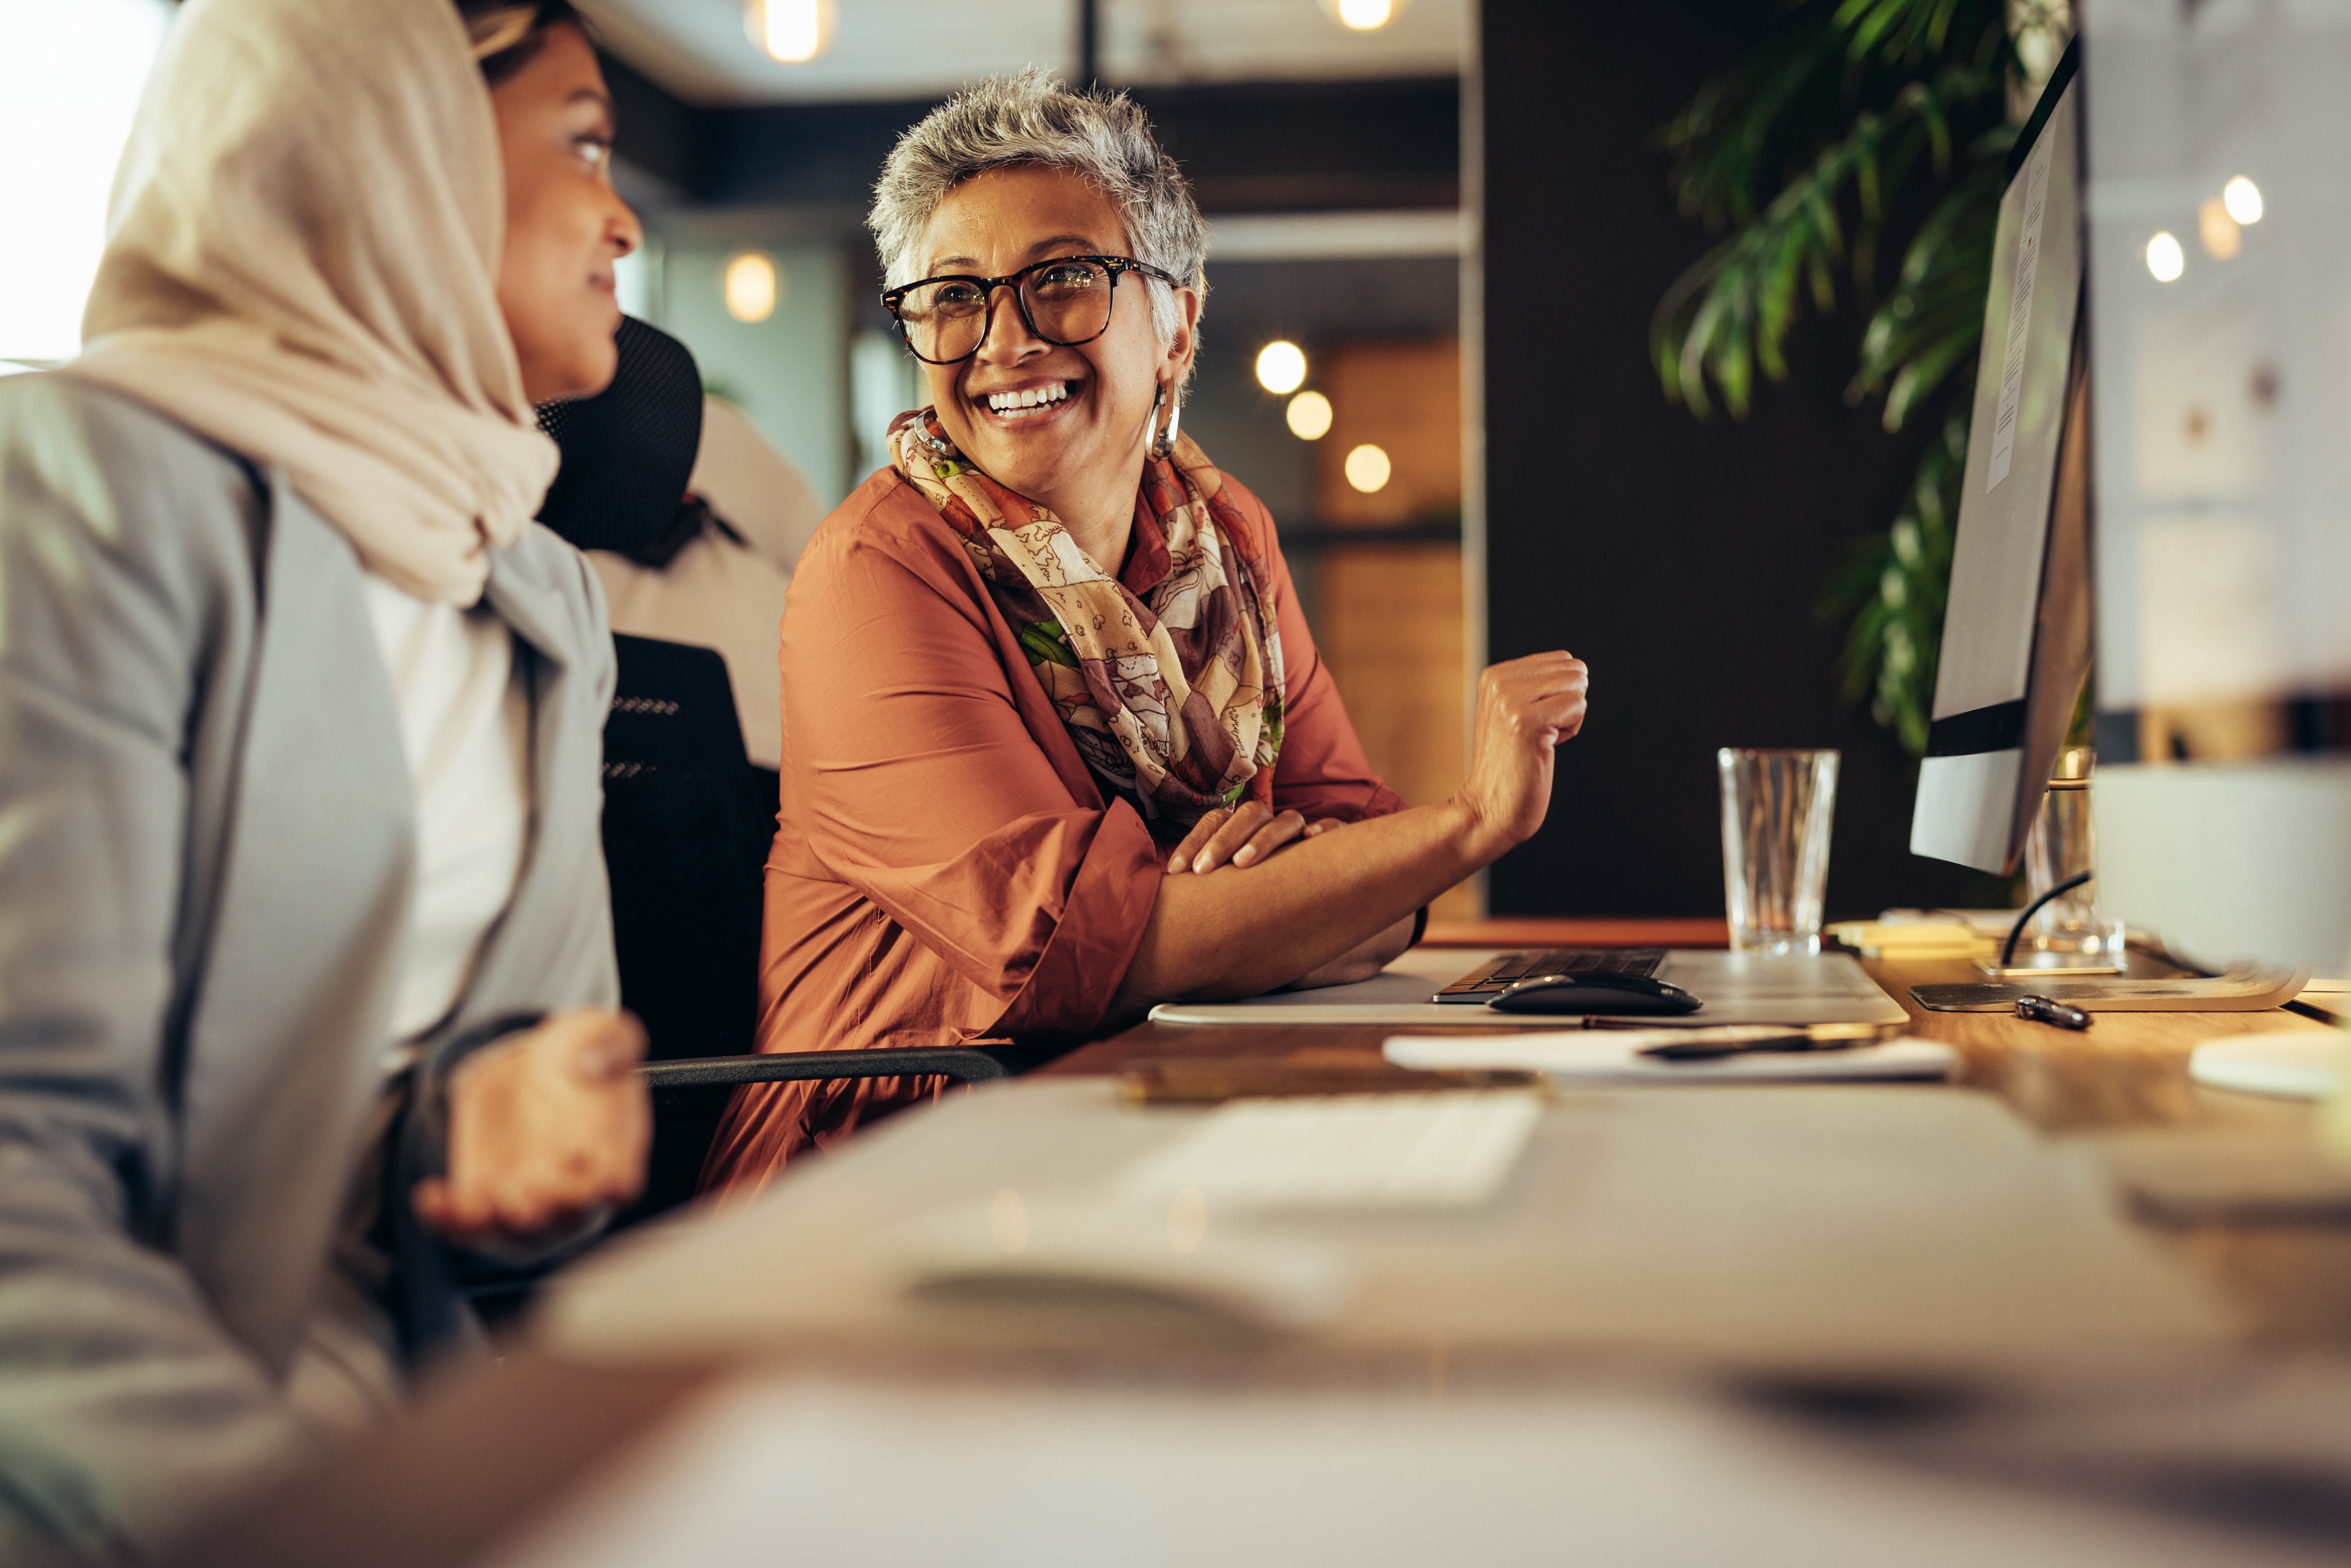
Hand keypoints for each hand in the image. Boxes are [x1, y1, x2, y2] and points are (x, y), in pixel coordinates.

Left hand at [413, 1009, 650, 1250]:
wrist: (524, 1074)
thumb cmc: (572, 1058)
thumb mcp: (597, 1032)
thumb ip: (610, 1042)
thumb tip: (591, 1066)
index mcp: (612, 1151)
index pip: (619, 1185)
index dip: (608, 1186)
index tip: (596, 1173)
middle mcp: (573, 1187)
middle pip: (567, 1218)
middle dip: (549, 1209)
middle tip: (533, 1186)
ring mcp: (527, 1201)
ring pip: (515, 1232)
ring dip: (498, 1222)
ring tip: (485, 1195)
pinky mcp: (483, 1201)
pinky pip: (464, 1224)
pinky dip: (446, 1219)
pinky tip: (432, 1196)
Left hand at [1165, 801, 1336, 875]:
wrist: (1321, 892)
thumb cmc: (1262, 891)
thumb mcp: (1231, 886)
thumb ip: (1209, 884)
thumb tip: (1168, 893)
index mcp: (1244, 829)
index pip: (1215, 821)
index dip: (1194, 841)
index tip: (1176, 871)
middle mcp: (1272, 825)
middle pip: (1248, 816)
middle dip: (1222, 840)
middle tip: (1202, 871)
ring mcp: (1303, 832)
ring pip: (1287, 820)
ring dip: (1263, 838)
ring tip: (1243, 863)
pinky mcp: (1336, 842)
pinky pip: (1334, 828)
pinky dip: (1325, 829)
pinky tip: (1312, 839)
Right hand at [1450, 651, 1588, 863]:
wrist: (1489, 807)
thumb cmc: (1511, 765)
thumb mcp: (1514, 713)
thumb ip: (1537, 686)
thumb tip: (1579, 669)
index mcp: (1495, 674)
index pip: (1561, 659)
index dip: (1561, 694)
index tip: (1534, 722)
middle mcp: (1500, 681)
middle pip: (1573, 669)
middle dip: (1569, 703)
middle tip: (1540, 733)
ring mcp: (1511, 699)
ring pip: (1578, 686)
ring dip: (1570, 717)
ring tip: (1540, 740)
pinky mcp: (1527, 720)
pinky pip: (1578, 705)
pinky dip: (1571, 730)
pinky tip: (1545, 748)